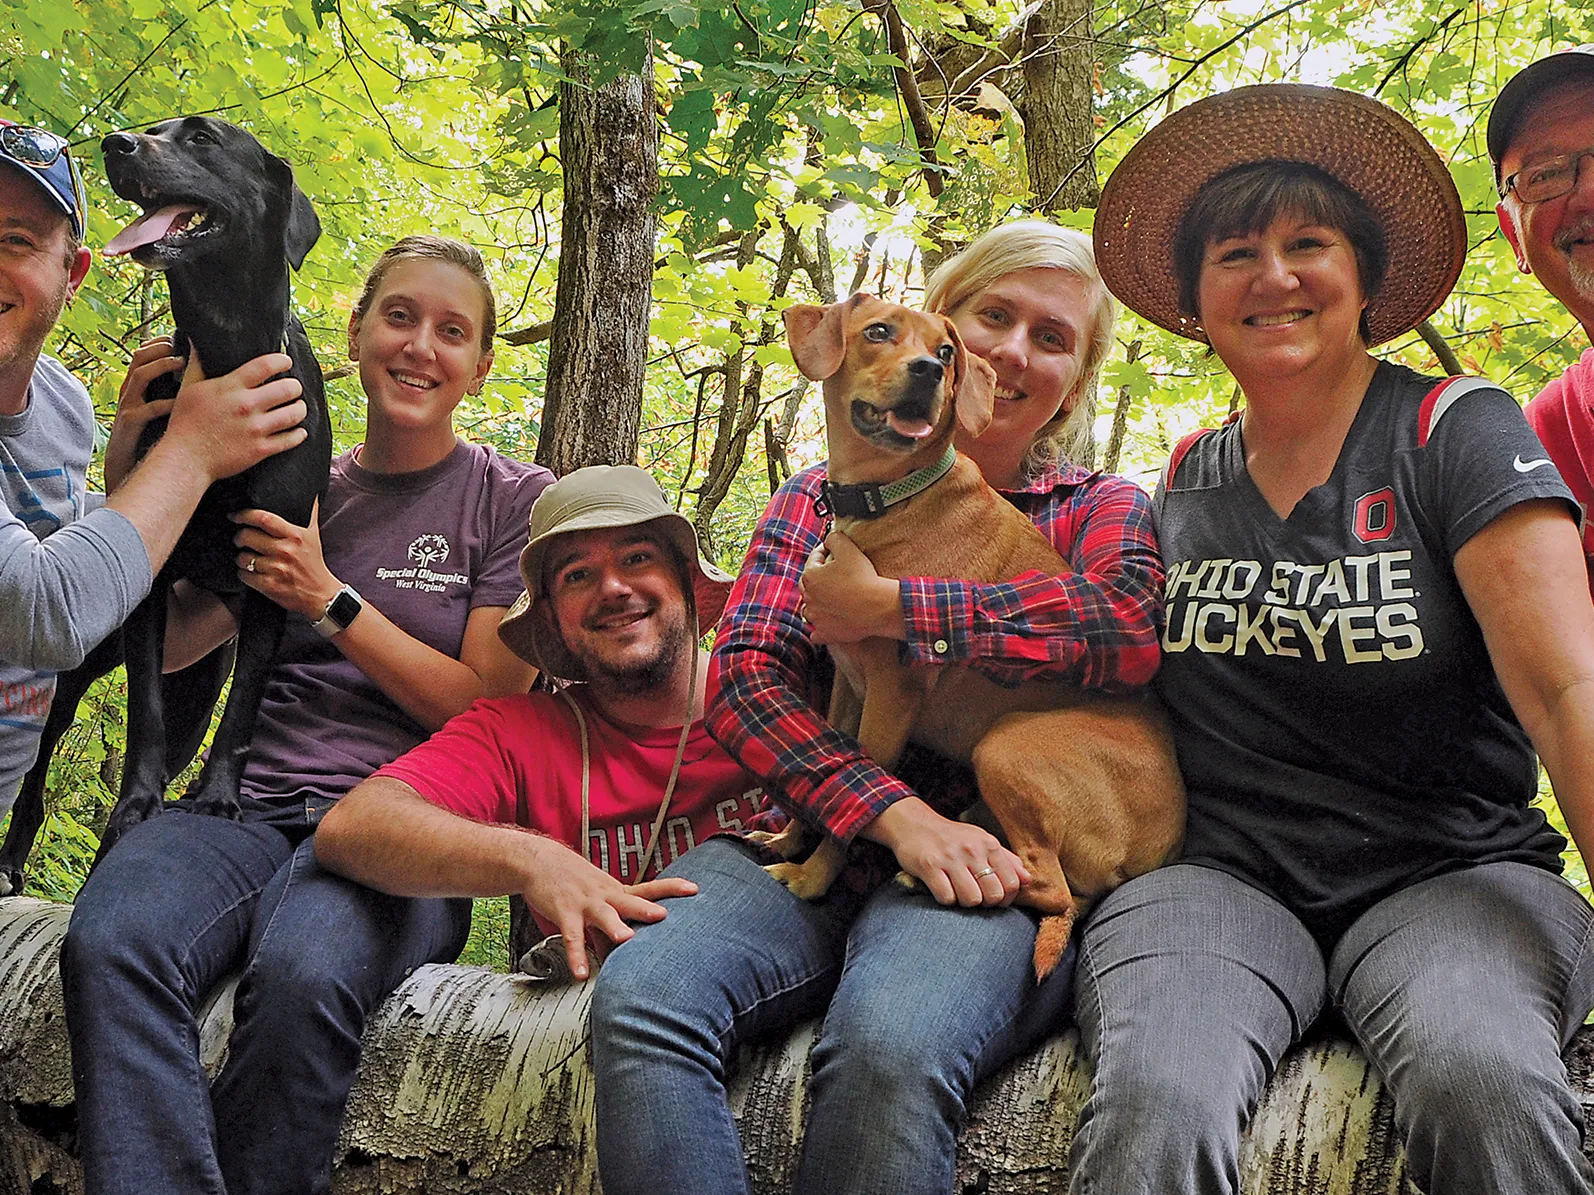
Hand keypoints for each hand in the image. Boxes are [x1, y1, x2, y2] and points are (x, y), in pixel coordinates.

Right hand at [104, 337, 183, 490]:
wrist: (127, 465)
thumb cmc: (150, 435)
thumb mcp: (159, 408)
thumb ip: (171, 391)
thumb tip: (198, 376)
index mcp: (138, 385)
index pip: (144, 353)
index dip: (159, 341)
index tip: (179, 336)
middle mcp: (131, 391)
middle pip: (139, 358)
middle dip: (159, 348)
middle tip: (181, 345)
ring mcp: (128, 406)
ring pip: (139, 377)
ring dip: (160, 367)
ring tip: (180, 362)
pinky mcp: (130, 424)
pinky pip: (145, 410)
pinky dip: (162, 404)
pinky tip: (178, 402)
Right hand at [162, 351, 308, 484]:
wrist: (185, 458)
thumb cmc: (185, 422)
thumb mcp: (189, 388)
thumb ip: (198, 365)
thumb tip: (195, 341)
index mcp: (231, 387)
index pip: (266, 366)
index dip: (282, 361)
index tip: (286, 362)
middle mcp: (246, 405)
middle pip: (288, 388)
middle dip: (295, 387)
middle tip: (294, 388)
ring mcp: (255, 428)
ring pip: (294, 414)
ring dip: (300, 408)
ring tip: (298, 407)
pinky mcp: (260, 449)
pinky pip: (290, 439)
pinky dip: (299, 434)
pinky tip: (300, 431)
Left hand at [232, 498, 337, 618]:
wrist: (321, 595)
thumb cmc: (314, 563)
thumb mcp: (314, 536)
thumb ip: (310, 513)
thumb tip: (312, 492)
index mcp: (294, 536)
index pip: (263, 518)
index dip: (244, 515)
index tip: (235, 516)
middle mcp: (285, 551)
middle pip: (247, 536)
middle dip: (239, 537)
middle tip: (240, 539)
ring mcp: (276, 569)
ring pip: (243, 557)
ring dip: (241, 557)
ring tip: (247, 558)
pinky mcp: (270, 586)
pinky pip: (244, 575)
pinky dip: (244, 574)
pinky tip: (250, 572)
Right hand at [520, 838, 698, 979]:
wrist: (538, 860)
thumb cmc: (574, 882)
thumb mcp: (599, 898)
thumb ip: (613, 926)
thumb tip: (626, 954)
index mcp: (617, 891)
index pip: (649, 888)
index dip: (672, 887)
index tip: (695, 889)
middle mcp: (605, 895)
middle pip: (630, 900)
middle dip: (647, 908)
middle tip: (665, 916)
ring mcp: (585, 903)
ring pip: (603, 915)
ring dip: (614, 926)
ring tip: (626, 939)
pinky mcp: (564, 912)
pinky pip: (572, 937)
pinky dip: (576, 955)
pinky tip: (581, 974)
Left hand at [800, 531, 904, 643]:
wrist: (877, 607)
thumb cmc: (863, 578)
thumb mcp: (848, 548)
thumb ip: (834, 538)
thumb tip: (829, 538)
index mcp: (810, 576)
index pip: (814, 559)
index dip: (825, 552)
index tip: (834, 551)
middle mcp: (808, 598)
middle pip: (809, 584)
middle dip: (819, 578)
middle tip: (835, 575)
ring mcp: (816, 618)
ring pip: (809, 609)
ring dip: (817, 604)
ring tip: (832, 600)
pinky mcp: (825, 633)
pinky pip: (817, 632)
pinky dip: (821, 628)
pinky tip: (829, 623)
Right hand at [863, 796, 1027, 907]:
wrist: (913, 824)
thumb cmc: (952, 837)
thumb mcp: (981, 841)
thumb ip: (1006, 860)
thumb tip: (1028, 879)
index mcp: (988, 844)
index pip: (1011, 883)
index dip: (1006, 899)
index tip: (994, 898)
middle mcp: (972, 849)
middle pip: (993, 895)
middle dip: (985, 903)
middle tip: (975, 896)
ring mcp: (950, 858)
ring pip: (971, 899)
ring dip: (965, 902)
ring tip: (958, 891)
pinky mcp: (929, 866)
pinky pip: (946, 897)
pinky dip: (946, 899)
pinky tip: (942, 888)